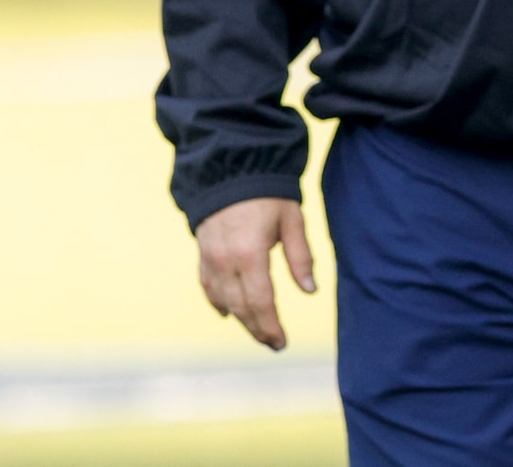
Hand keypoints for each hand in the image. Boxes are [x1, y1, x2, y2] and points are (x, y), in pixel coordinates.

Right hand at [195, 196, 315, 350]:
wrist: (231, 168)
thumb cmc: (269, 193)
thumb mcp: (292, 220)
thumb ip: (301, 257)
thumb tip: (310, 290)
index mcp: (250, 254)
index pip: (261, 302)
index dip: (271, 326)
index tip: (282, 342)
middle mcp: (225, 261)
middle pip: (240, 307)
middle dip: (258, 329)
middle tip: (273, 343)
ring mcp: (209, 259)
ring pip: (222, 300)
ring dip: (240, 319)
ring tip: (258, 331)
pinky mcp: (202, 253)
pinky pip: (208, 286)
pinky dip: (218, 302)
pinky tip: (228, 312)